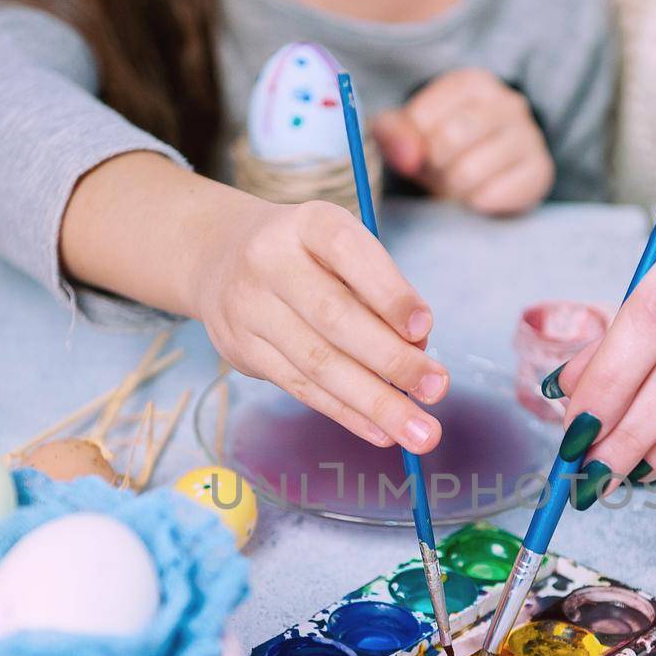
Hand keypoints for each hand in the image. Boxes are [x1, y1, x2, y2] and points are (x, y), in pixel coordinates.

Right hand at [192, 197, 447, 452]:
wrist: (219, 256)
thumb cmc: (307, 255)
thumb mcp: (341, 248)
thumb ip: (381, 289)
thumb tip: (418, 350)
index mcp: (307, 222)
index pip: (348, 251)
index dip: (387, 291)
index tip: (424, 328)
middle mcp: (269, 260)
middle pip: (333, 317)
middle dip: (391, 360)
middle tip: (436, 389)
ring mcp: (249, 307)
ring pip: (318, 363)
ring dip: (375, 402)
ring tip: (419, 432)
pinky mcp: (242, 350)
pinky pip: (301, 388)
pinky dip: (346, 413)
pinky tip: (382, 432)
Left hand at [373, 68, 552, 215]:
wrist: (486, 182)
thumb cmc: (443, 151)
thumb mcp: (410, 135)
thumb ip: (392, 134)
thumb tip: (406, 155)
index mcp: (473, 83)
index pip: (422, 118)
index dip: (412, 146)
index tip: (423, 151)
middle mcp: (508, 102)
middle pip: (449, 140)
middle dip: (435, 166)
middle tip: (443, 170)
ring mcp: (530, 135)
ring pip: (470, 172)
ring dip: (455, 187)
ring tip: (461, 182)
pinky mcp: (539, 171)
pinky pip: (492, 196)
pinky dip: (476, 203)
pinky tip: (481, 194)